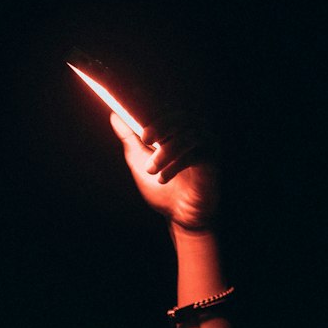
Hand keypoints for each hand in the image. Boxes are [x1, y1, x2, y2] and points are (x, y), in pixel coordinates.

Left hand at [109, 110, 218, 231]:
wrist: (181, 215)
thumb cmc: (164, 188)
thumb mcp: (140, 161)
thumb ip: (130, 139)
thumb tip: (115, 116)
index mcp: (179, 129)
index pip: (169, 112)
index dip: (156, 117)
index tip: (142, 132)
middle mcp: (196, 133)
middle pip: (182, 118)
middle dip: (161, 127)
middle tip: (145, 140)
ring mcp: (207, 146)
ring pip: (188, 136)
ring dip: (166, 153)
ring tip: (151, 170)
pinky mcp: (212, 161)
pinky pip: (196, 154)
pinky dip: (177, 165)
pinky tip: (164, 178)